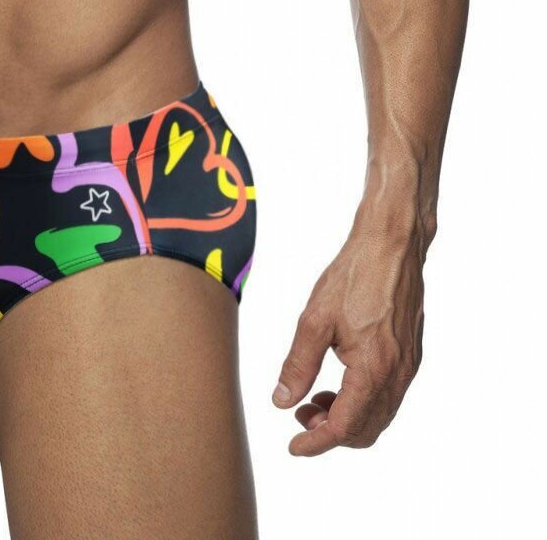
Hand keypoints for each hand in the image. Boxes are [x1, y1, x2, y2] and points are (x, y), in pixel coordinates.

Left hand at [272, 213, 427, 454]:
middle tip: (299, 416)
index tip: (294, 447)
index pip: (344, 426)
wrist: (392, 245)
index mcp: (373, 370)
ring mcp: (408, 366)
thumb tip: (282, 401)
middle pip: (366, 429)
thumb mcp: (314, 320)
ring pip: (379, 414)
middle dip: (331, 432)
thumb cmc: (353, 276)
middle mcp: (398, 375)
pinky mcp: (411, 354)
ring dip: (347, 417)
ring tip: (313, 399)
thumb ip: (298, 365)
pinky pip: (388, 394)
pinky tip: (338, 381)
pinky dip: (362, 400)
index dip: (317, 442)